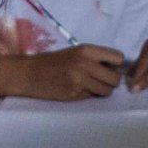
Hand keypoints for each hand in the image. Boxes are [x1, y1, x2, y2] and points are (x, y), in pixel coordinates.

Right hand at [7, 45, 130, 100]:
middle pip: (115, 78)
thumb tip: (117, 68)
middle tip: (102, 81)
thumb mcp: (75, 52)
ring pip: (107, 91)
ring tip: (91, 86)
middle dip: (111, 82)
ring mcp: (80, 80)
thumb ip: (95, 58)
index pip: (118, 58)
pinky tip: (78, 90)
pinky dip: (89, 95)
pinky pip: (93, 97)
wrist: (30, 73)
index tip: (111, 68)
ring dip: (102, 91)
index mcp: (87, 50)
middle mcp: (85, 64)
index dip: (117, 65)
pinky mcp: (75, 93)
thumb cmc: (53, 62)